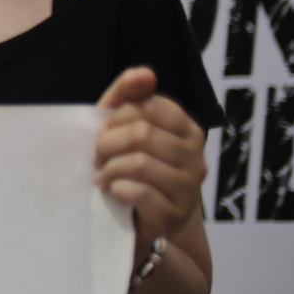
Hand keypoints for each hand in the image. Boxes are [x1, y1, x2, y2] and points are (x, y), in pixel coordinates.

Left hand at [95, 67, 206, 248]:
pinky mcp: (175, 216)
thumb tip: (144, 72)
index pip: (148, 106)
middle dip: (107, 143)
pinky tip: (113, 192)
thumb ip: (129, 95)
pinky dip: (117, 189)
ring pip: (140, 163)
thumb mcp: (121, 126)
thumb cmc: (127, 165)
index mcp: (187, 129)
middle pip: (141, 133)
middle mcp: (196, 157)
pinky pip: (141, 193)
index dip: (116, 117)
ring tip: (102, 175)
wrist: (137, 220)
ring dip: (109, 168)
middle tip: (97, 156)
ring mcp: (190, 189)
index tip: (104, 131)